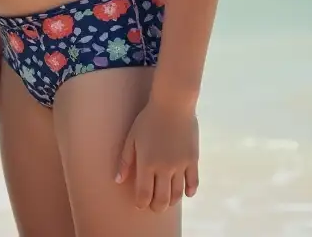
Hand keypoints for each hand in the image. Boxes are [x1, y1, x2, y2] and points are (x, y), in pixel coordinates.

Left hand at [116, 96, 198, 211]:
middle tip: (153, 207)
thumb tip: (118, 180)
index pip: (144, 194)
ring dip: (171, 201)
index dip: (141, 203)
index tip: (139, 204)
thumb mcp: (132, 137)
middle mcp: (164, 168)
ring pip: (177, 194)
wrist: (173, 104)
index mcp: (147, 163)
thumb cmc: (148, 119)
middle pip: (161, 199)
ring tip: (167, 201)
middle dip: (156, 207)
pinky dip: (190, 191)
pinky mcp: (193, 160)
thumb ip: (125, 160)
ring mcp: (180, 165)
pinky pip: (193, 183)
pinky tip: (186, 193)